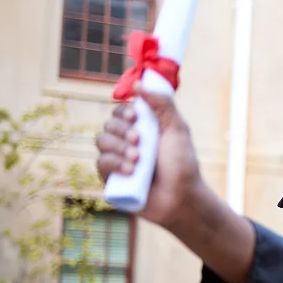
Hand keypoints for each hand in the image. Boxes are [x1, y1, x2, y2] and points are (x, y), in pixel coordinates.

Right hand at [96, 85, 204, 228]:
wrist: (182, 198)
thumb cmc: (183, 164)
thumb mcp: (176, 128)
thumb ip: (162, 103)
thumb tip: (137, 84)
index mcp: (142, 128)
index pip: (120, 111)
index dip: (123, 111)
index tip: (135, 116)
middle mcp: (127, 142)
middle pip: (109, 124)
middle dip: (123, 130)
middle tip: (140, 141)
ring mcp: (118, 160)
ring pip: (101, 141)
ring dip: (119, 147)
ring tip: (138, 159)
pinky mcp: (111, 179)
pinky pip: (100, 163)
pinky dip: (114, 163)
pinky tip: (131, 171)